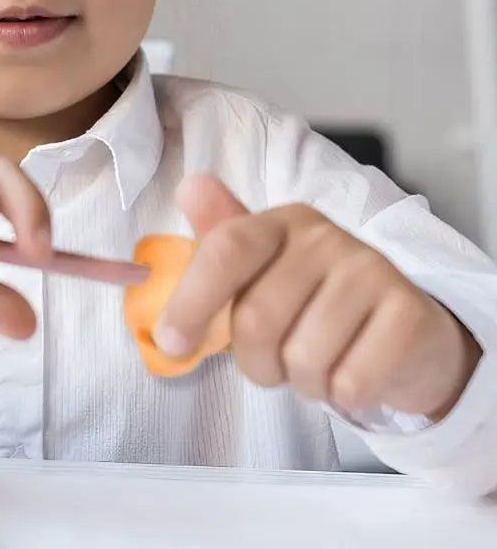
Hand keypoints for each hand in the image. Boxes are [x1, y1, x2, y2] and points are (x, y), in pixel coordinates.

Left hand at [153, 175, 481, 420]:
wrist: (406, 336)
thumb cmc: (316, 303)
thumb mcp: (264, 272)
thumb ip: (222, 242)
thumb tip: (189, 185)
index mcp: (282, 222)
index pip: (226, 249)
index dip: (192, 300)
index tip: (171, 342)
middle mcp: (326, 236)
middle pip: (256, 317)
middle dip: (254, 361)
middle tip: (272, 364)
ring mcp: (372, 270)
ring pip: (303, 358)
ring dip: (301, 381)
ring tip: (318, 365)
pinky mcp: (409, 314)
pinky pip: (351, 382)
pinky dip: (343, 395)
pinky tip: (354, 372)